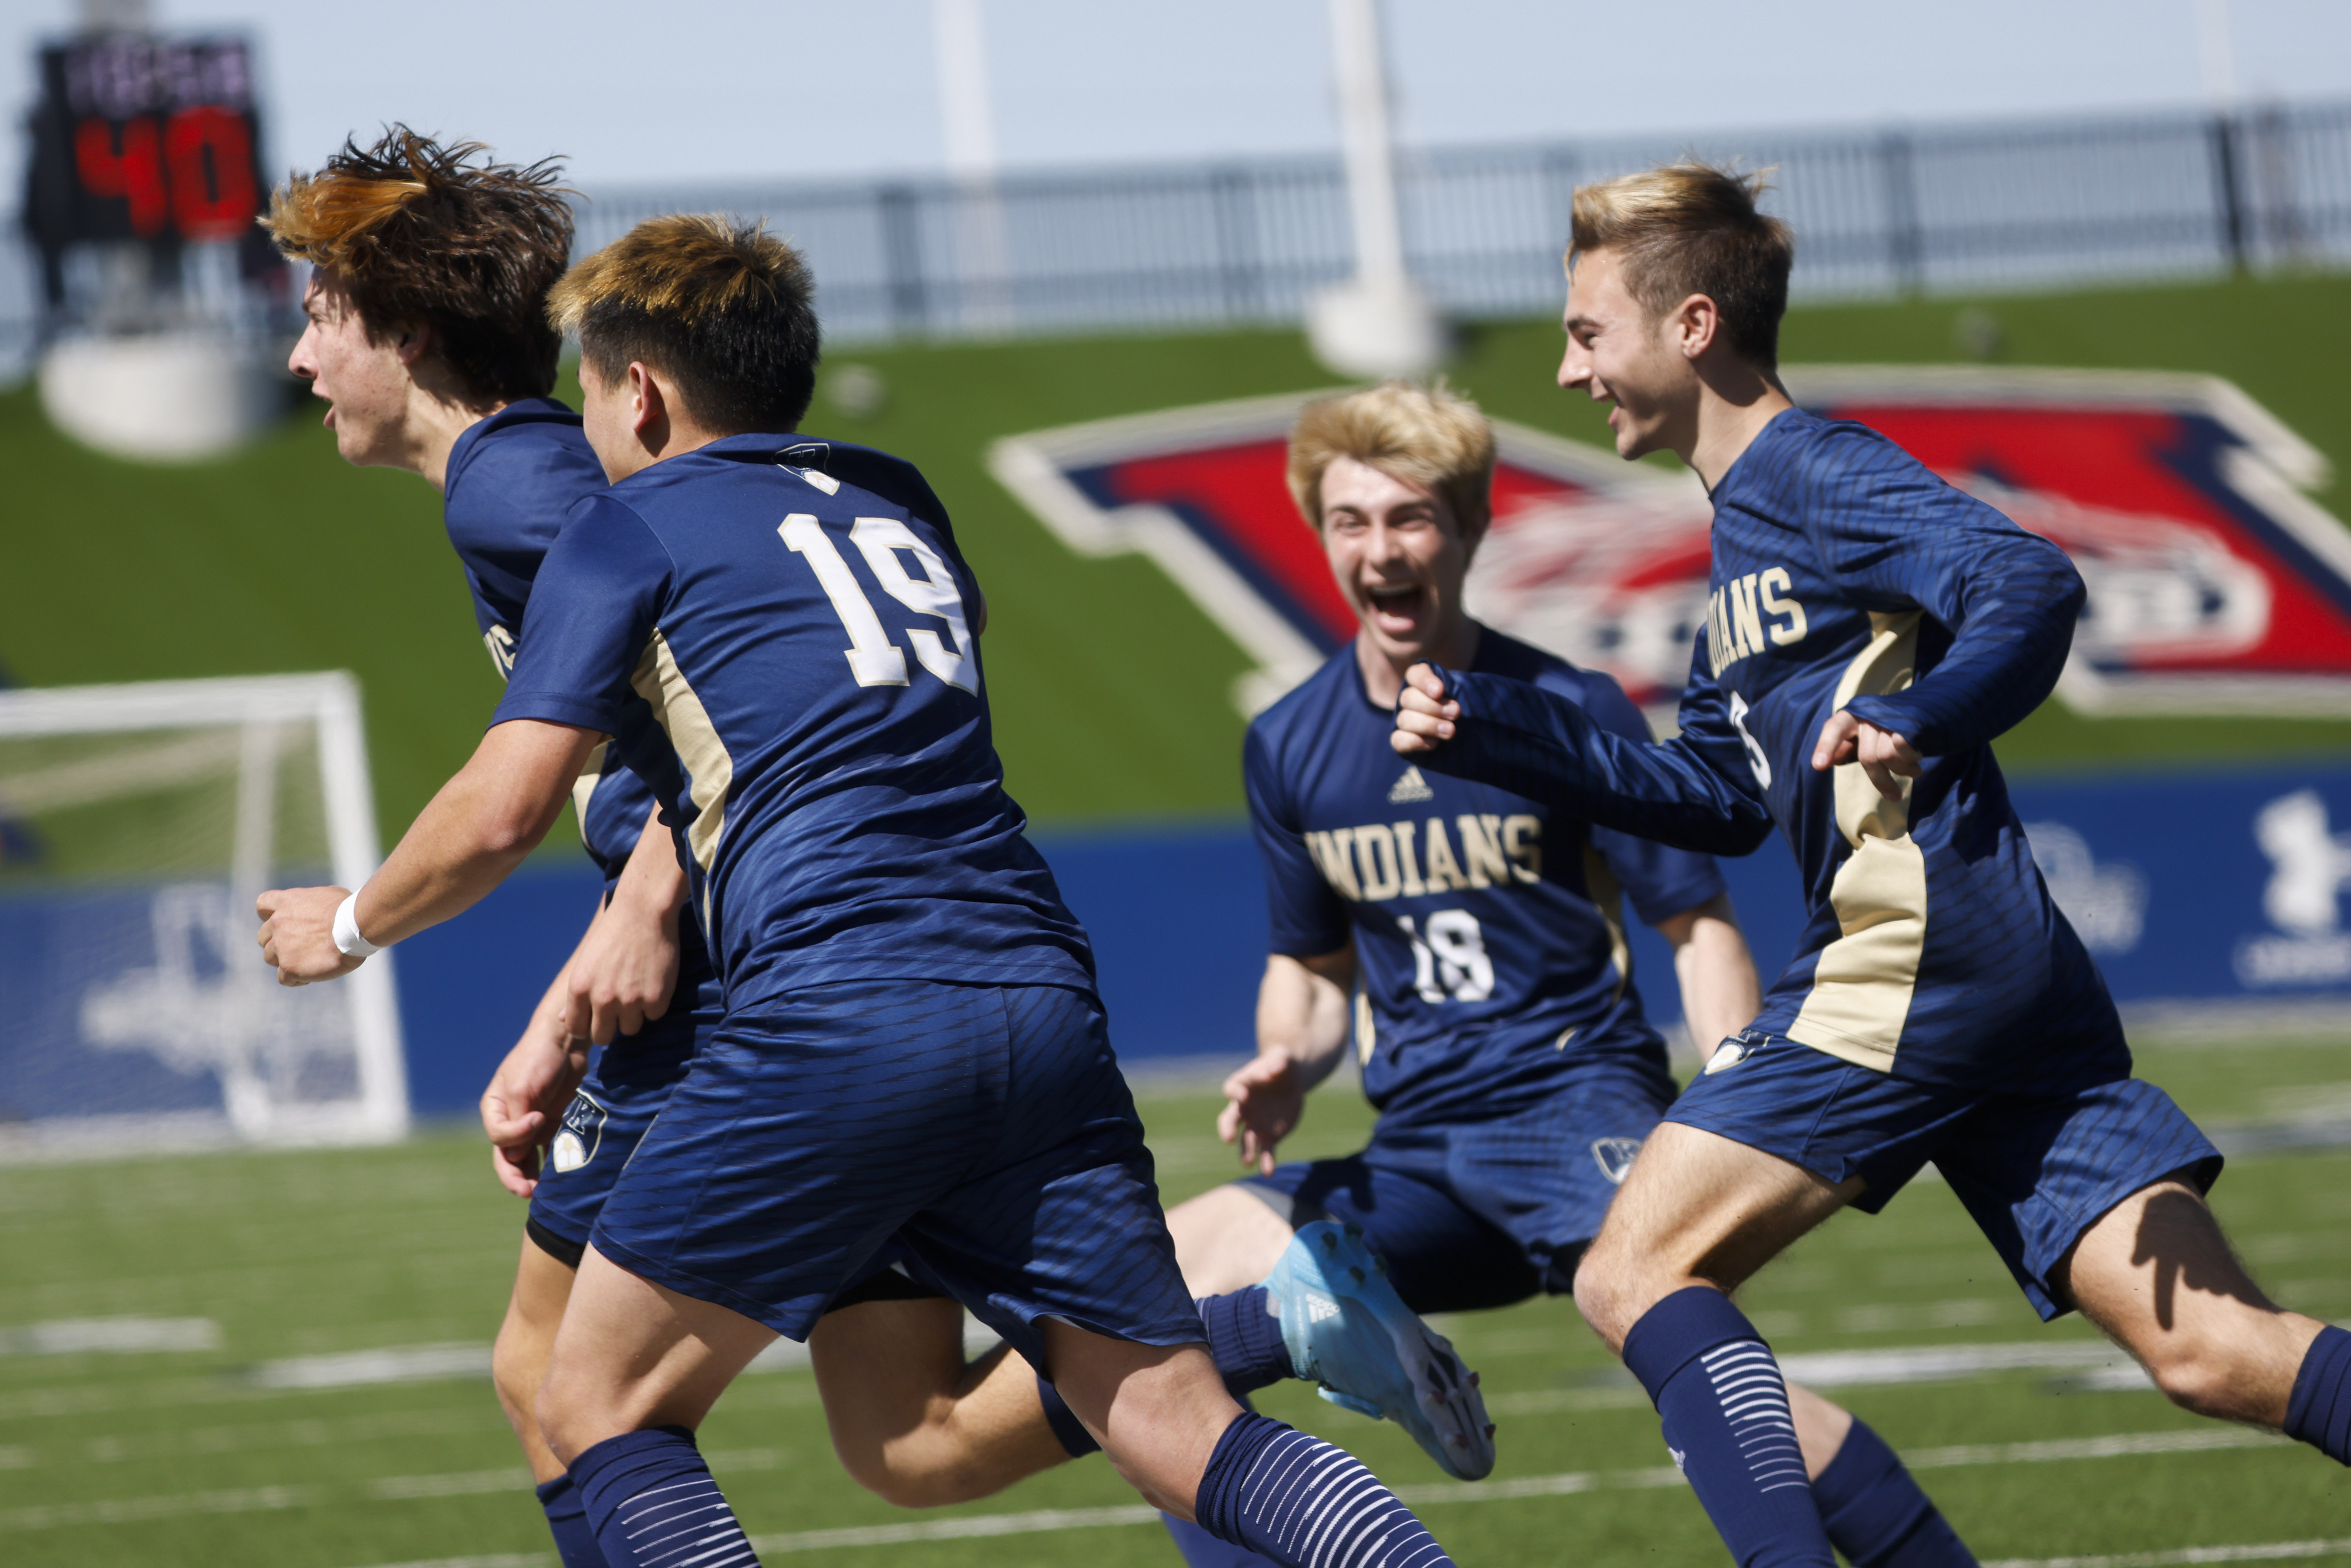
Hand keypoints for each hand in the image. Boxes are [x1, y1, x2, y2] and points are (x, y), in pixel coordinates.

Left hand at [256, 886, 363, 985]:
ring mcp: (281, 946)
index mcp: (287, 902)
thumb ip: (314, 902)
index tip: (283, 923)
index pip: (263, 905)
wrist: (355, 928)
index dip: (269, 916)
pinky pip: (284, 978)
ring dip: (285, 961)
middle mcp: (278, 923)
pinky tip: (312, 976)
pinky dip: (296, 979)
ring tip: (308, 963)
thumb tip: (320, 908)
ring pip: (270, 958)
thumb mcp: (329, 895)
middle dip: (277, 943)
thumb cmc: (350, 910)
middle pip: (263, 937)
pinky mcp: (289, 967)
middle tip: (299, 947)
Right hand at [480, 1004, 588, 1197]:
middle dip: (515, 1176)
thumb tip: (517, 1156)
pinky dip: (553, 1165)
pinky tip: (562, 1178)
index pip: (498, 1136)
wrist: (568, 1041)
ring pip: (527, 1160)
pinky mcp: (553, 1125)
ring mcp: (532, 1124)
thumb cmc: (539, 1058)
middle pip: (507, 1156)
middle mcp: (510, 1120)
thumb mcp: (523, 1086)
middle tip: (527, 1192)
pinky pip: (550, 1151)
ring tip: (544, 1193)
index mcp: (495, 1108)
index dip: (515, 1135)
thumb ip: (517, 1121)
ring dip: (533, 1177)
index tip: (538, 1119)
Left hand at [563, 888, 680, 1045]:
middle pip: (603, 1037)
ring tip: (638, 988)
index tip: (597, 1017)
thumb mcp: (586, 964)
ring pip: (630, 1029)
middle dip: (610, 1026)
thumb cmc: (612, 936)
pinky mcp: (656, 998)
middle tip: (620, 1007)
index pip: (577, 1030)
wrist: (643, 911)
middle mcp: (602, 998)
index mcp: (579, 989)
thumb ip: (575, 996)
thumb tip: (562, 1021)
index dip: (587, 1026)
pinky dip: (655, 1003)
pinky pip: (654, 1016)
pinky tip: (654, 980)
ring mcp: (630, 1000)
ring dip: (634, 1015)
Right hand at [1217, 1053, 1306, 1175]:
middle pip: (1230, 1119)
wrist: (1291, 1081)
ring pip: (1245, 1140)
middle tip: (1228, 1138)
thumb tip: (1275, 1067)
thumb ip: (1279, 1062)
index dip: (1234, 1092)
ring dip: (1245, 1151)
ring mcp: (1255, 1124)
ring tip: (1247, 1162)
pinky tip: (1268, 1172)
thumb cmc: (1282, 1065)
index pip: (1232, 1089)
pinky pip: (1266, 1150)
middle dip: (1228, 1128)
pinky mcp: (1269, 1136)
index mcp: (1243, 1085)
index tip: (1241, 1094)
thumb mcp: (1284, 1058)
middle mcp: (1244, 1107)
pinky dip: (1266, 1161)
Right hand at [1391, 663, 1458, 755]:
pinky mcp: (1402, 741)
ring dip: (1429, 725)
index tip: (1440, 691)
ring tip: (1451, 731)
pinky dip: (1415, 741)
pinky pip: (1398, 740)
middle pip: (1408, 698)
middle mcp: (1410, 699)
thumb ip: (1461, 689)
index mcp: (1422, 682)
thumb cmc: (1466, 709)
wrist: (1467, 736)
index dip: (1424, 681)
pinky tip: (1434, 743)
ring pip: (1404, 719)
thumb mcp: (1467, 695)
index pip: (1415, 674)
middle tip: (1455, 713)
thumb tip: (1454, 697)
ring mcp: (1404, 720)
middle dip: (1433, 707)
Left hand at [1811, 711, 1922, 800]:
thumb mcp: (1866, 737)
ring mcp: (1890, 715)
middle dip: (1881, 780)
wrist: (1930, 707)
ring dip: (1901, 770)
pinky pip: (1903, 748)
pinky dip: (1911, 760)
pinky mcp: (1910, 720)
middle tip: (1894, 796)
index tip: (1819, 765)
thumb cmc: (1891, 730)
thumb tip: (1833, 761)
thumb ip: (1848, 748)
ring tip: (1913, 770)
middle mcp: (1869, 712)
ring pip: (1886, 756)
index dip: (1826, 746)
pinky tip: (1918, 759)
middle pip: (1867, 756)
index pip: (1835, 728)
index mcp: (1853, 715)